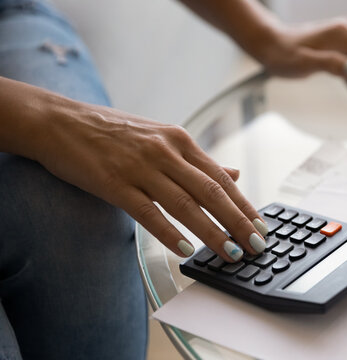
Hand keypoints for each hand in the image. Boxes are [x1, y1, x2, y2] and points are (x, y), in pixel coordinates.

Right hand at [37, 97, 269, 261]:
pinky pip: (147, 211)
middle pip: (211, 192)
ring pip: (185, 203)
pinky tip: (184, 250)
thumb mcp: (161, 138)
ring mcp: (140, 166)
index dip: (244, 205)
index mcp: (180, 140)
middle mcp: (165, 151)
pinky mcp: (113, 182)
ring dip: (212, 231)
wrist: (59, 121)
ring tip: (231, 253)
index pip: (221, 178)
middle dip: (238, 222)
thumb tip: (234, 174)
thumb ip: (198, 160)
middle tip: (257, 245)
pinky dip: (168, 232)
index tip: (262, 227)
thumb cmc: (112, 132)